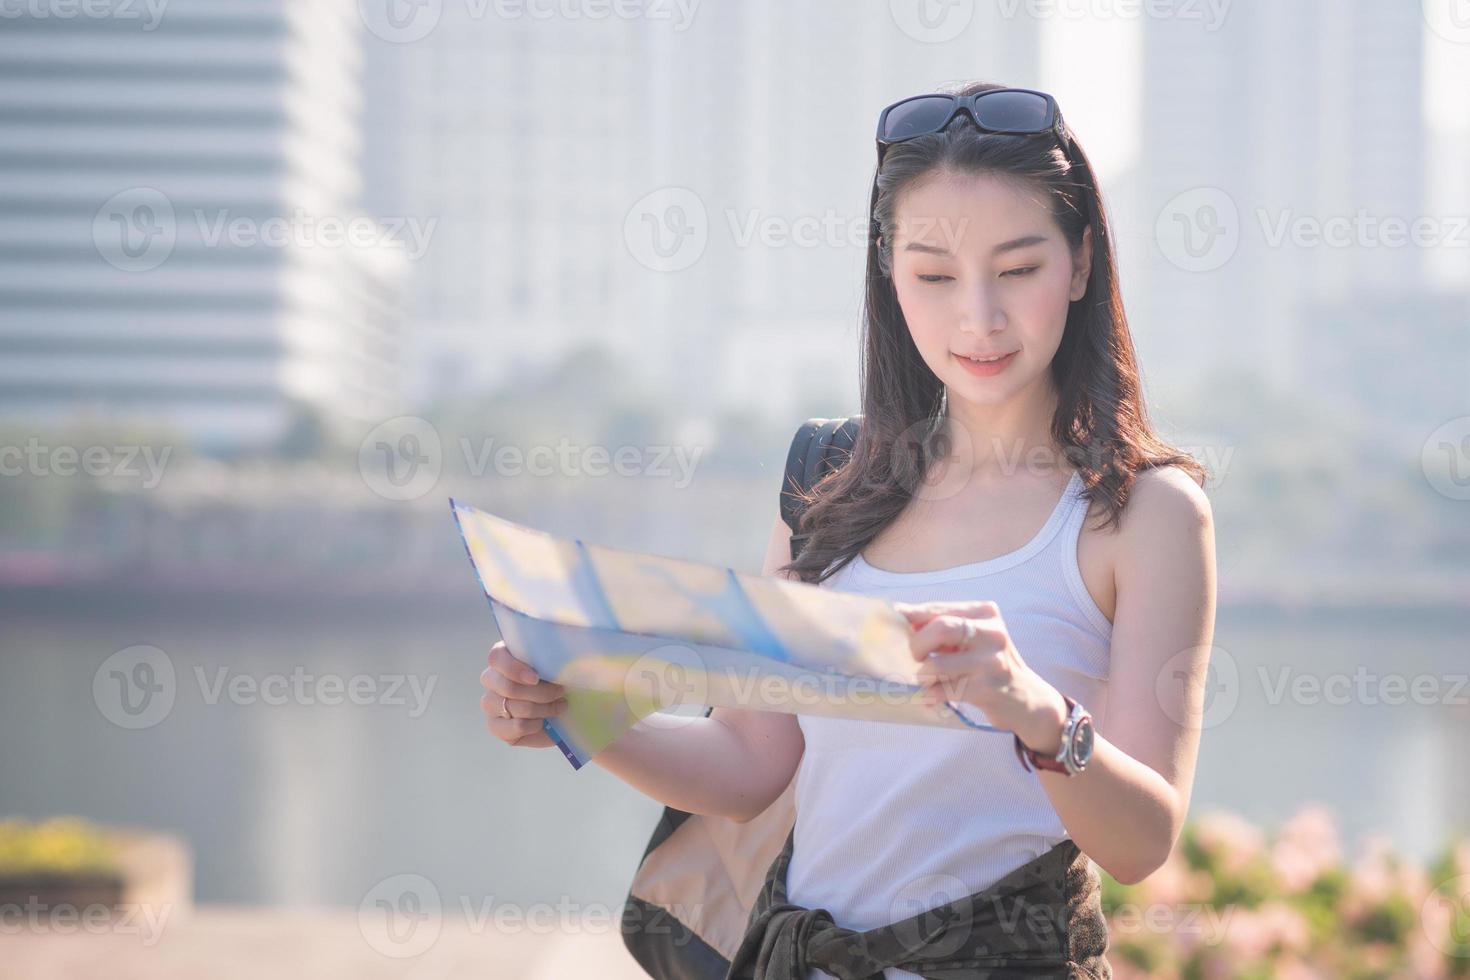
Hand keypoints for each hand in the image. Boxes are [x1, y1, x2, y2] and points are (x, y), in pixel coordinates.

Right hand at [481, 640, 568, 748]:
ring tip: (558, 707)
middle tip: (560, 692)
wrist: (558, 708)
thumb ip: (550, 655)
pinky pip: (515, 727)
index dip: (514, 668)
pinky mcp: (495, 727)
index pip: (496, 658)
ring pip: (514, 708)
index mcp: (502, 657)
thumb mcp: (555, 662)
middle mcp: (491, 679)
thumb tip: (562, 646)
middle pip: (508, 687)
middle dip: (541, 693)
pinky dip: (535, 725)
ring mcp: (490, 704)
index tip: (536, 677)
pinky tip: (543, 721)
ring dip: (543, 709)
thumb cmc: (555, 679)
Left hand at [894, 599, 1068, 754]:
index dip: (909, 617)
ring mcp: (991, 662)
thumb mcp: (972, 637)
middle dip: (917, 645)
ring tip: (927, 681)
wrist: (1026, 699)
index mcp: (985, 613)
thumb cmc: (988, 663)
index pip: (938, 609)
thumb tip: (897, 615)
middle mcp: (992, 633)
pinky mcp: (987, 689)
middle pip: (940, 628)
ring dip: (923, 676)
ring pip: (936, 665)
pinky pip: (944, 691)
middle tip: (915, 657)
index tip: (890, 624)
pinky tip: (932, 697)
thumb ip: (941, 625)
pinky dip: (931, 695)